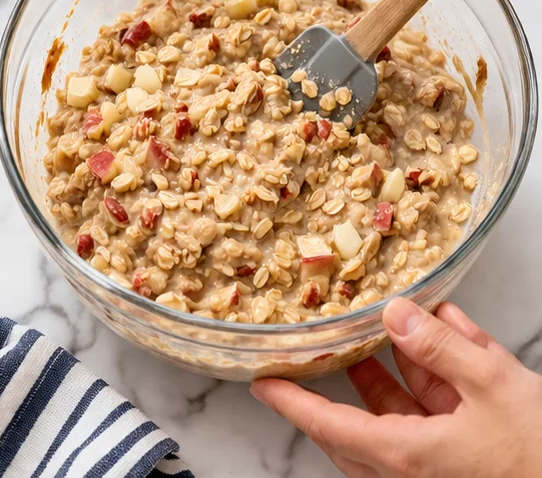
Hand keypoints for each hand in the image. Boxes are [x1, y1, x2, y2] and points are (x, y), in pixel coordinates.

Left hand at [252, 297, 541, 477]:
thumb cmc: (541, 455)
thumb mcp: (494, 386)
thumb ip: (441, 346)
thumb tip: (394, 313)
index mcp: (407, 458)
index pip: (331, 427)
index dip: (294, 402)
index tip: (261, 382)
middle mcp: (416, 471)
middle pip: (360, 425)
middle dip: (347, 381)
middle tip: (326, 343)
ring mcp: (443, 469)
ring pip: (402, 417)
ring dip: (398, 370)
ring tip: (392, 323)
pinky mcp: (470, 462)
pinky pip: (440, 416)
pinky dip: (439, 377)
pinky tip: (450, 330)